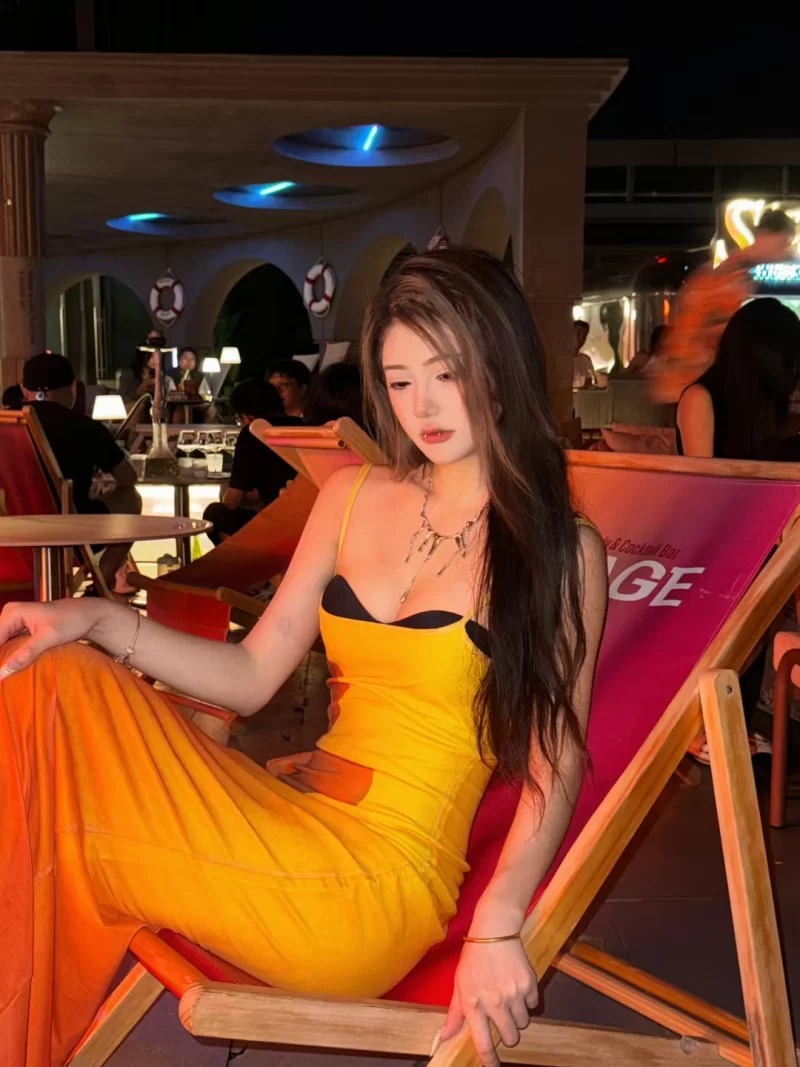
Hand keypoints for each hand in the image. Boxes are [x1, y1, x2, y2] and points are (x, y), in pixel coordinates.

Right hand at [0, 599, 100, 677]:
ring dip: (4, 659)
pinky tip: (11, 671)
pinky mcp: (23, 630)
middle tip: (2, 677)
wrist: (88, 615)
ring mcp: (16, 623)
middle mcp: (10, 615)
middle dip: (0, 659)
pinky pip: (10, 645)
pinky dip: (11, 657)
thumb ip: (26, 653)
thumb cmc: (71, 621)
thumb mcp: (49, 637)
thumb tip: (3, 672)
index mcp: (13, 613)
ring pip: (2, 645)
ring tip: (4, 677)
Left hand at [439, 939, 537, 1066]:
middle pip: (511, 1038)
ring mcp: (513, 994)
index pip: (483, 1043)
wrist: (495, 930)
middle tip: (503, 1020)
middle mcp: (494, 1002)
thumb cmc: (473, 958)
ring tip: (509, 998)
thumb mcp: (459, 984)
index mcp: (474, 1004)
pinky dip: (528, 1001)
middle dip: (509, 1035)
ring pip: (523, 1023)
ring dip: (518, 1016)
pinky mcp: (529, 984)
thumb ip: (454, 1014)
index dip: (489, 1060)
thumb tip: (444, 1037)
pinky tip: (517, 986)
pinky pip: (533, 1005)